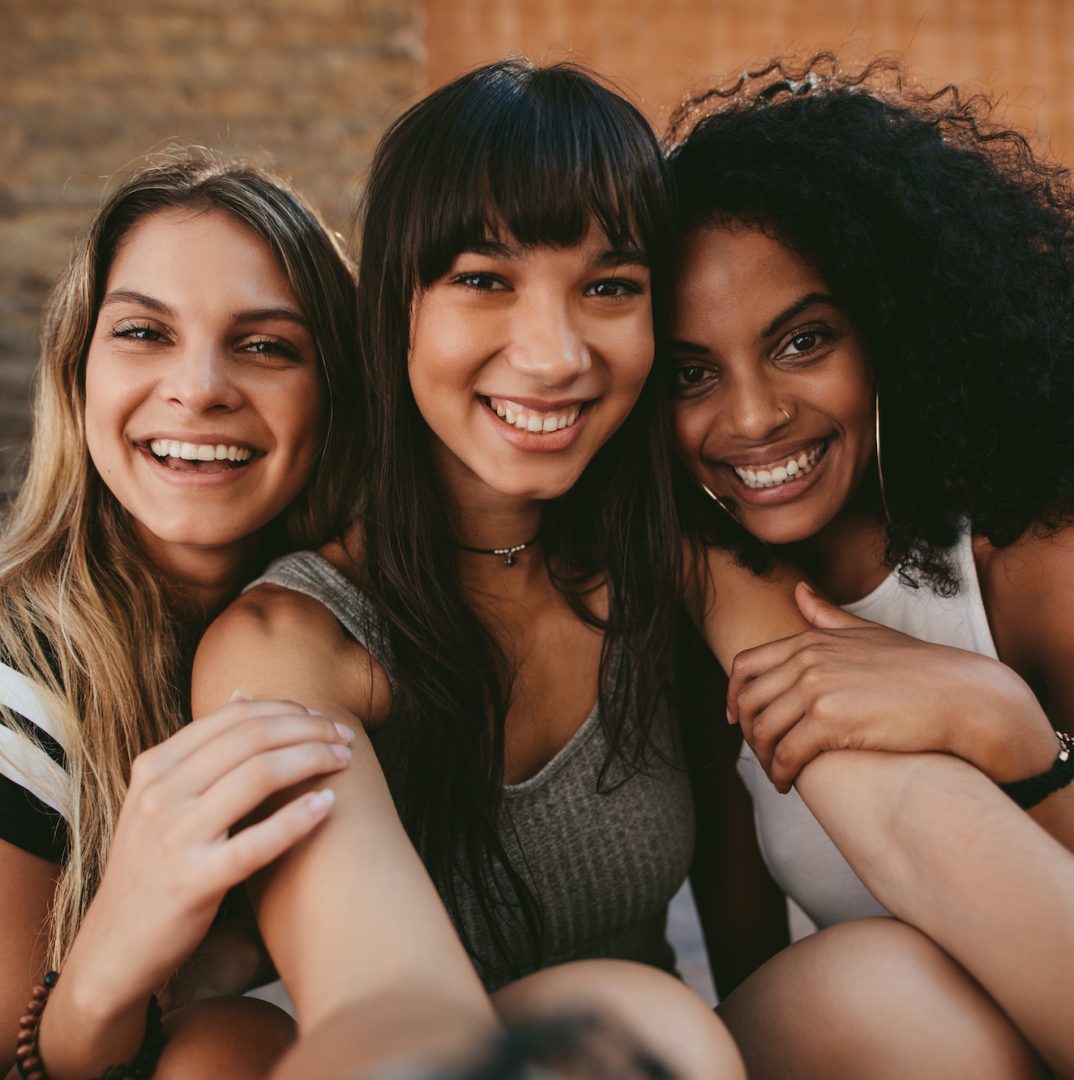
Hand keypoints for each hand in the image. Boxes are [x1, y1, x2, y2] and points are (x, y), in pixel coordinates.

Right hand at [62, 696, 354, 1013]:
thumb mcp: (161, 798)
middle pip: (252, 738)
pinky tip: (327, 804)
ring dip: (312, 759)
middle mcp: (162, 794)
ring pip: (259, 776)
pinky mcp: (193, 882)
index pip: (233, 717)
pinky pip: (256, 842)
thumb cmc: (152, 864)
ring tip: (343, 761)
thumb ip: (201, 750)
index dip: (286, 710)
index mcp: (156, 766)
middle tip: (344, 737)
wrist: (114, 945)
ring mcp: (175, 837)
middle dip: (308, 730)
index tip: (320, 718)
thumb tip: (242, 695)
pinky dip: (297, 818)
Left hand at [726, 582, 1048, 791]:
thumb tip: (798, 591)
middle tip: (759, 753)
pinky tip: (787, 784)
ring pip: (763, 730)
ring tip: (776, 773)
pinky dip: (780, 773)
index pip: (745, 664)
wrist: (960, 695)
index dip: (733, 694)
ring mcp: (816, 689)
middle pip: (748, 700)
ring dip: (763, 758)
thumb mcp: (867, 632)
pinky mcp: (829, 721)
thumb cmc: (919, 667)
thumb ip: (827, 615)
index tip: (736, 717)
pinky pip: (786, 754)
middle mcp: (806, 660)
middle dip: (746, 731)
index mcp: (809, 640)